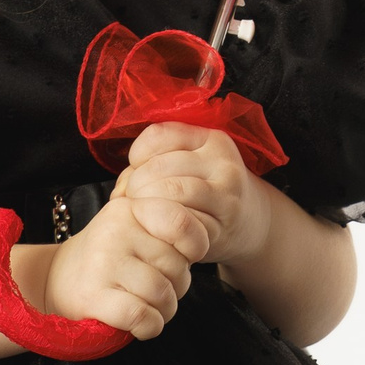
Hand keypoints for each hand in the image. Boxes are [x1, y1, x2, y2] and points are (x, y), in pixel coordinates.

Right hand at [40, 191, 197, 341]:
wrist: (57, 281)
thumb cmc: (112, 258)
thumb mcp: (136, 229)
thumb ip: (170, 228)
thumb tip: (206, 240)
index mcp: (130, 209)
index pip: (181, 222)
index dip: (195, 246)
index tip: (184, 257)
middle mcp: (115, 231)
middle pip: (176, 265)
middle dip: (177, 285)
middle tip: (157, 288)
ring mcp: (103, 263)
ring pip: (162, 293)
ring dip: (164, 309)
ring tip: (149, 306)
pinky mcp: (93, 296)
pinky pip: (142, 316)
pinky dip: (149, 326)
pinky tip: (141, 324)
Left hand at [110, 121, 264, 270]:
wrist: (246, 222)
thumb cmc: (203, 191)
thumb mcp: (187, 163)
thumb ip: (152, 164)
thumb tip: (118, 193)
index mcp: (210, 137)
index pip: (157, 136)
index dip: (137, 156)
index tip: (137, 171)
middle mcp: (222, 161)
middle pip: (160, 167)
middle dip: (136, 186)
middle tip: (132, 201)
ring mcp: (225, 194)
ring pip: (173, 191)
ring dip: (147, 206)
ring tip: (142, 214)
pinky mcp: (221, 225)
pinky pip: (182, 222)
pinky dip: (162, 227)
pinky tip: (159, 229)